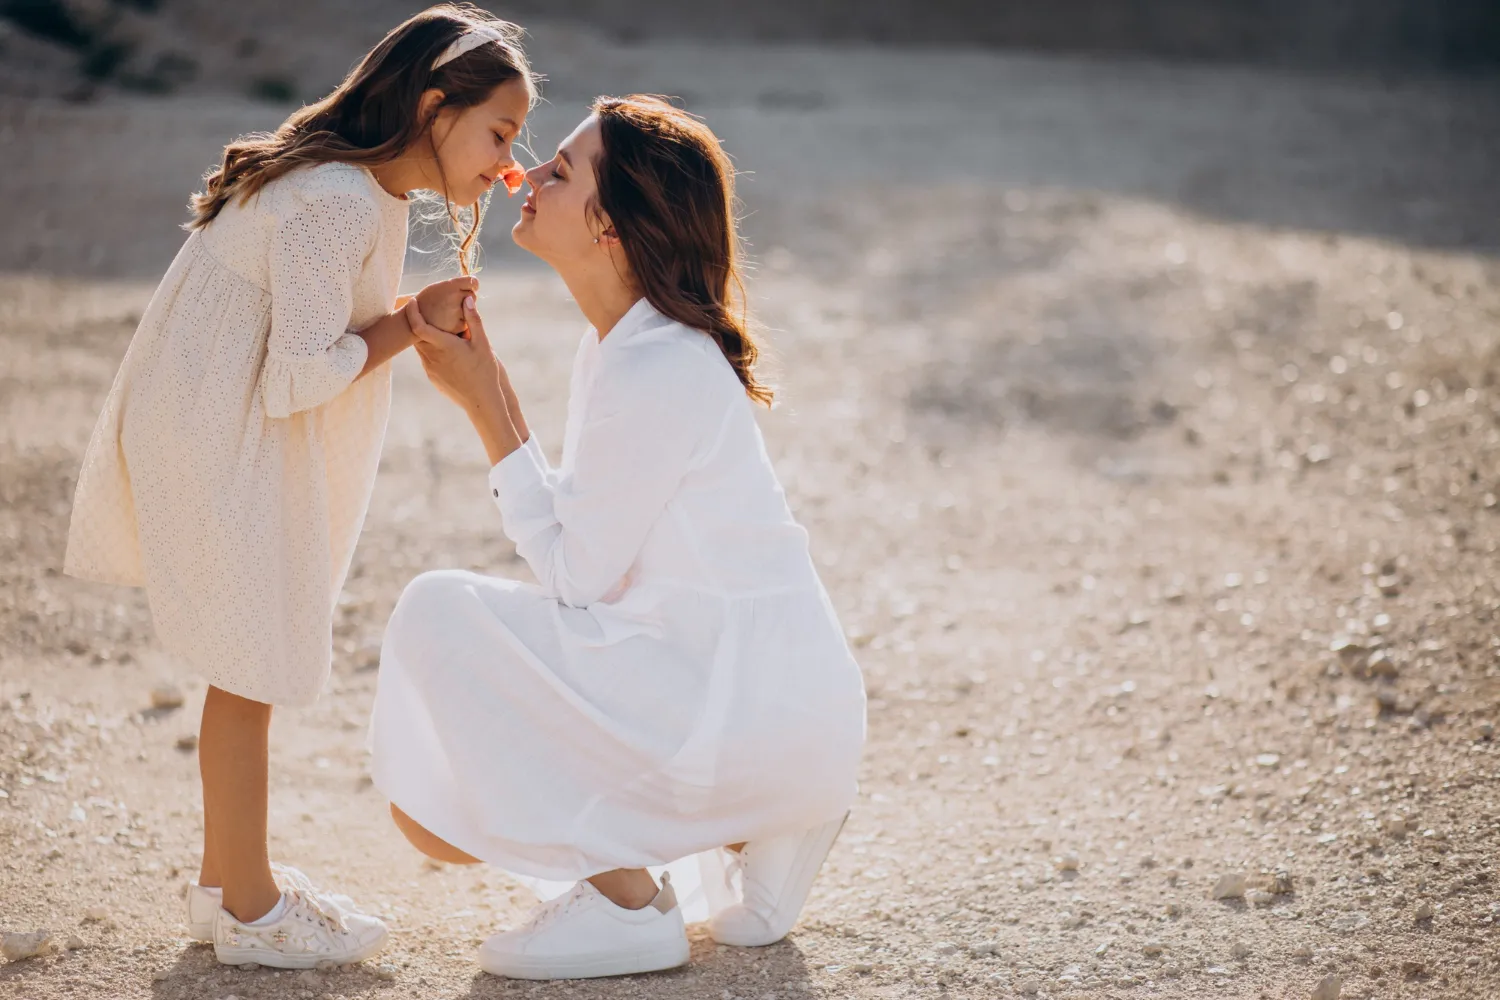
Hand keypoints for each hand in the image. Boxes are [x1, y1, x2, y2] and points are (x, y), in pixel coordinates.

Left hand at [405, 294, 503, 411]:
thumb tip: (467, 298)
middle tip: (425, 310)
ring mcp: (430, 369)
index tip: (414, 301)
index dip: (413, 312)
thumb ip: (473, 319)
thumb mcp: (483, 343)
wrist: (481, 402)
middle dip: (419, 321)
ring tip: (437, 330)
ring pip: (420, 347)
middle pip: (416, 335)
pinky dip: (431, 351)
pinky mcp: (432, 378)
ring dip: (425, 337)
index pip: (418, 326)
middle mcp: (432, 357)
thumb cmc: (484, 371)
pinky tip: (444, 351)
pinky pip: (426, 359)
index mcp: (444, 346)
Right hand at [415, 275, 478, 335]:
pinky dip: (461, 321)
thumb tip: (473, 284)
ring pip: (471, 310)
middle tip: (452, 302)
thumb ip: (455, 285)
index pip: (473, 282)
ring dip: (465, 310)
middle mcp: (455, 298)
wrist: (411, 322)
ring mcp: (458, 313)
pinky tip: (449, 321)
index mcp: (450, 286)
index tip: (471, 287)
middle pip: (472, 296)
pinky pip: (466, 322)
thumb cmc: (425, 302)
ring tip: (448, 312)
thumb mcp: (438, 287)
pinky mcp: (459, 326)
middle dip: (466, 298)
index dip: (472, 284)